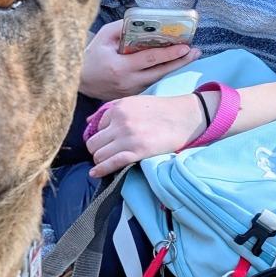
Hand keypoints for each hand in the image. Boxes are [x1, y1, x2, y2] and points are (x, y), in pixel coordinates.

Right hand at [79, 21, 202, 100]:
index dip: (170, 53)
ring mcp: (129, 92)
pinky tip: (170, 66)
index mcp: (120, 67)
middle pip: (160, 72)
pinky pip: (148, 84)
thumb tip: (144, 22)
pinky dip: (160, 74)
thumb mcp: (103, 37)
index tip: (185, 46)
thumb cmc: (89, 57)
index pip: (150, 59)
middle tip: (196, 52)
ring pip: (156, 79)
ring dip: (173, 68)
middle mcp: (127, 82)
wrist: (77, 81)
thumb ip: (122, 28)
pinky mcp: (129, 96)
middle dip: (180, 61)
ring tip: (188, 57)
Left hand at [86, 92, 207, 177]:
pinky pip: (110, 163)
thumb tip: (89, 121)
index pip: (95, 128)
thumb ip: (111, 109)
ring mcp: (128, 138)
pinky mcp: (137, 151)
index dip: (101, 136)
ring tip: (107, 161)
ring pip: (98, 155)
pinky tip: (95, 173)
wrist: (187, 117)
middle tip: (106, 153)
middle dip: (97, 150)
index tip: (107, 141)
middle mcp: (120, 122)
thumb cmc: (161, 110)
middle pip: (93, 143)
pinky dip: (100, 170)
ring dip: (100, 160)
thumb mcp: (135, 102)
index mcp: (118, 108)